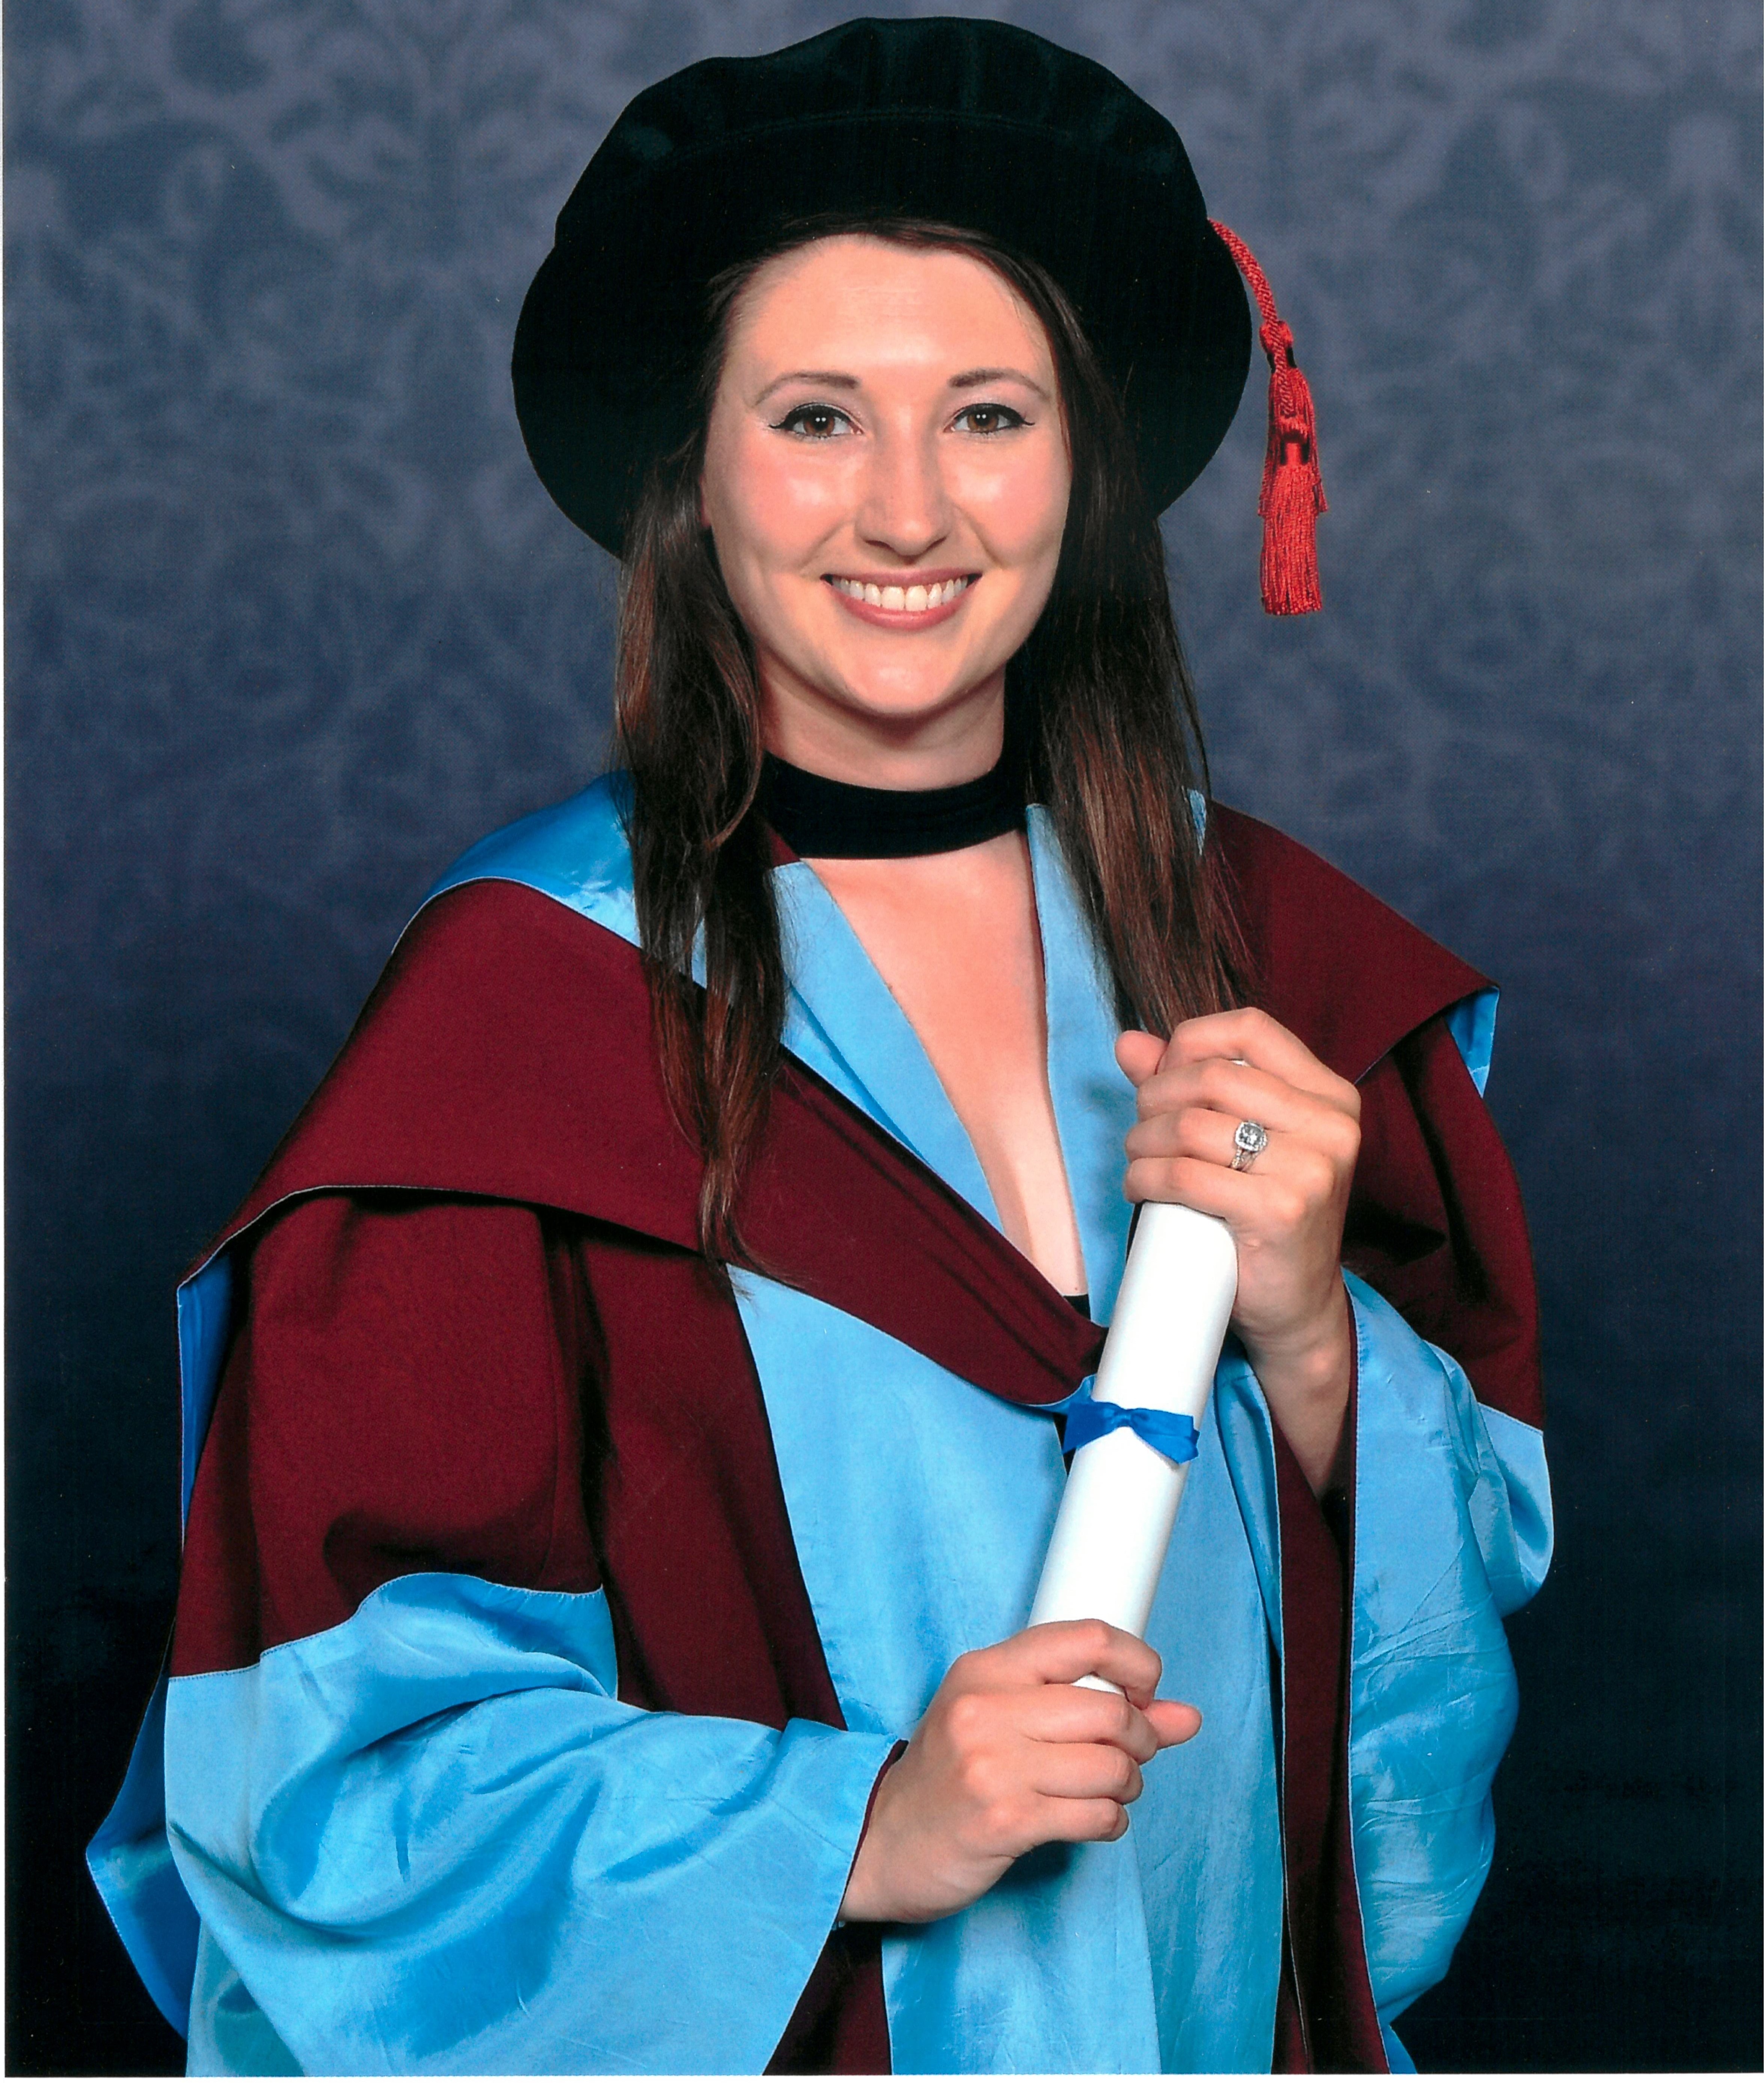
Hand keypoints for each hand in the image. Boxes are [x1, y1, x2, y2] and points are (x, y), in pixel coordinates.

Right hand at [839, 1621, 1200, 1924]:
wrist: (883, 1839)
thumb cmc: (952, 1773)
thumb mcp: (1005, 1718)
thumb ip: (1095, 1707)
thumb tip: (1187, 1715)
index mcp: (987, 1668)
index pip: (1087, 1638)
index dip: (1137, 1664)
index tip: (1143, 1693)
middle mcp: (987, 1709)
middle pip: (1110, 1711)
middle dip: (1141, 1739)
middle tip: (1129, 1755)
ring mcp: (993, 1766)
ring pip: (1111, 1767)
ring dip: (1127, 1785)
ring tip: (1108, 1791)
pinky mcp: (1004, 1821)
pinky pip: (1096, 1816)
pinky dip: (1111, 1822)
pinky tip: (1092, 1820)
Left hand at [1116, 1007, 1359, 1490]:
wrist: (1295, 1307)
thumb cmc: (1265, 1215)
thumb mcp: (1240, 1140)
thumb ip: (1190, 1085)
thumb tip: (1129, 1043)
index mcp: (1330, 1096)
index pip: (1251, 1028)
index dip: (1190, 1041)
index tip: (1163, 1075)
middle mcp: (1331, 1126)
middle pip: (1212, 1076)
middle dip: (1155, 1098)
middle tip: (1140, 1129)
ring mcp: (1312, 1169)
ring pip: (1191, 1125)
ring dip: (1142, 1141)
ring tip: (1138, 1161)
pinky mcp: (1281, 1212)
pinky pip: (1186, 1176)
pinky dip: (1146, 1178)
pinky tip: (1140, 1188)